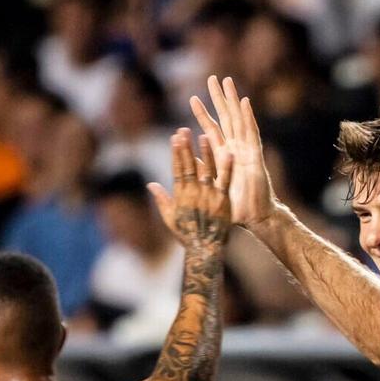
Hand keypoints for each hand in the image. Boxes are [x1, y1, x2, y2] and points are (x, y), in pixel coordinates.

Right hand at [148, 127, 231, 251]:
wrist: (204, 251)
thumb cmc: (187, 236)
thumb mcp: (170, 218)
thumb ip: (162, 200)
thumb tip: (151, 184)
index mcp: (181, 195)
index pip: (177, 169)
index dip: (176, 153)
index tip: (175, 137)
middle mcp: (193, 193)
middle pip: (189, 166)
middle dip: (186, 147)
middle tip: (184, 130)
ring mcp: (208, 196)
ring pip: (206, 170)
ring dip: (205, 152)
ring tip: (204, 135)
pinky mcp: (223, 201)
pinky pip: (225, 181)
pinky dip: (227, 168)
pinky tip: (228, 153)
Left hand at [189, 75, 280, 227]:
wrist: (254, 218)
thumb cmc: (234, 207)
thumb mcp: (210, 187)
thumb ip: (199, 172)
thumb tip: (183, 162)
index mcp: (223, 156)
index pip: (211, 129)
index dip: (202, 114)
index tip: (193, 98)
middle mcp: (235, 149)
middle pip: (226, 118)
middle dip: (219, 98)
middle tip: (212, 78)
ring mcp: (246, 150)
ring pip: (238, 119)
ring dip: (233, 100)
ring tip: (227, 81)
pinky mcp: (255, 156)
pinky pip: (251, 133)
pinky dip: (248, 117)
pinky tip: (245, 102)